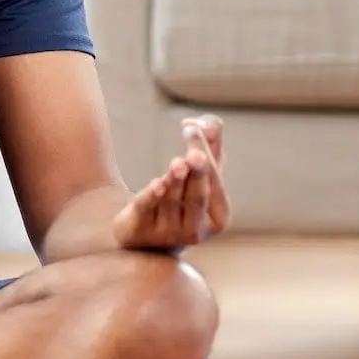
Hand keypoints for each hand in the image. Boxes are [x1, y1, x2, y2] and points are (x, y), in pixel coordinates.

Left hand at [111, 114, 229, 251]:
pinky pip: (148, 209)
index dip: (205, 156)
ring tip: (177, 163)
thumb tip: (209, 123)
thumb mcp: (199, 174)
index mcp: (218, 219)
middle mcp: (195, 231)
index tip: (192, 129)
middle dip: (196, 174)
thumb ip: (210, 146)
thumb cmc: (182, 199)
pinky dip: (153, 196)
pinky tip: (158, 184)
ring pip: (172, 201)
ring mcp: (168, 235)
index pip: (214, 184)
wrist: (143, 231)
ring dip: (175, 180)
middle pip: (197, 196)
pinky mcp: (141, 230)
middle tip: (194, 155)